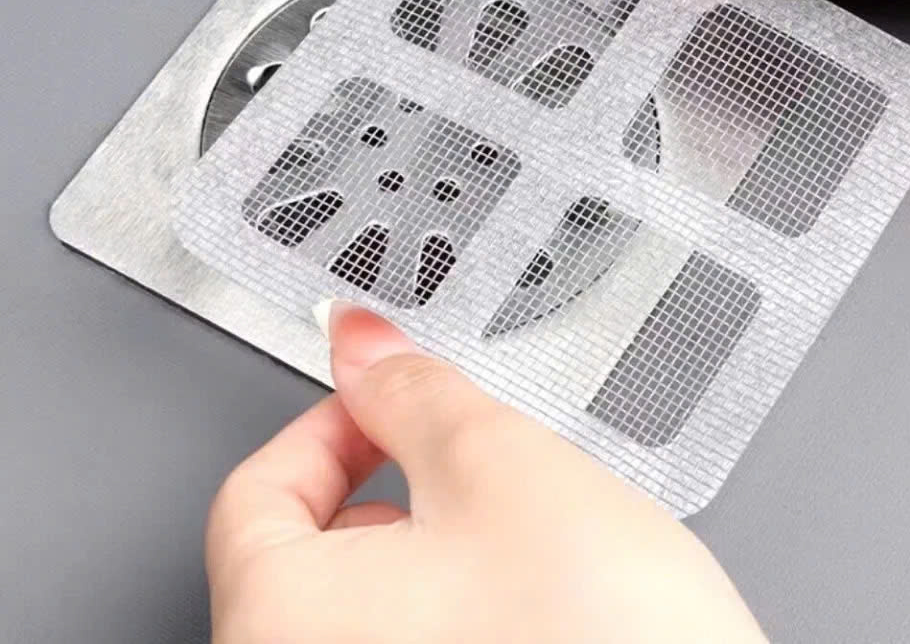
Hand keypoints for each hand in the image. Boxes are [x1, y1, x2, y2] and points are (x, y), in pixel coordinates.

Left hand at [206, 303, 764, 642]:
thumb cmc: (604, 643)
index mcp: (282, 623)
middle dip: (395, 492)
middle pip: (312, 553)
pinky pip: (418, 643)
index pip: (257, 490)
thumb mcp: (498, 467)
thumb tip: (358, 345)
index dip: (335, 424)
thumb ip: (412, 392)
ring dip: (437, 554)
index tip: (391, 406)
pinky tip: (532, 608)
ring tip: (522, 551)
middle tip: (469, 474)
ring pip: (373, 604)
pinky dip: (458, 612)